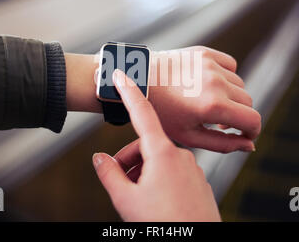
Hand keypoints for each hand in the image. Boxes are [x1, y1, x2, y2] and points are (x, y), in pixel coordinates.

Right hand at [93, 69, 220, 221]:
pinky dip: (160, 182)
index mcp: (163, 153)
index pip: (142, 113)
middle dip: (129, 162)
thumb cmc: (164, 224)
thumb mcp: (126, 200)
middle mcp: (181, 155)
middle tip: (120, 184)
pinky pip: (174, 173)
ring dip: (144, 174)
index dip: (129, 92)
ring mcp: (193, 169)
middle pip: (146, 147)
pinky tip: (157, 204)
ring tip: (138, 199)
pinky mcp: (199, 182)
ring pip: (159, 162)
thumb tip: (99, 158)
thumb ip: (109, 175)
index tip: (120, 73)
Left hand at [149, 46, 260, 152]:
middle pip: (248, 102)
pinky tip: (209, 84)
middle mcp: (216, 82)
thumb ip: (223, 144)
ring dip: (232, 96)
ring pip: (240, 84)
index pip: (254, 120)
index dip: (253, 131)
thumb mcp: (189, 136)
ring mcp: (211, 65)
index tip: (243, 134)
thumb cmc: (161, 113)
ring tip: (210, 103)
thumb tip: (249, 145)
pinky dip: (226, 76)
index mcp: (213, 106)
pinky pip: (230, 65)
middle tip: (219, 122)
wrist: (138, 81)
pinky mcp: (205, 52)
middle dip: (239, 115)